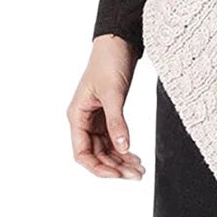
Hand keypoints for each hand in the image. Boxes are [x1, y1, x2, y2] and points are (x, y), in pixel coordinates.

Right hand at [68, 34, 145, 180]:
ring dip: (121, 160)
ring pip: (106, 149)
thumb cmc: (109, 61)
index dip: (98, 168)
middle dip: (115, 167)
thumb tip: (123, 148)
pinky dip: (125, 149)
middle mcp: (84, 120)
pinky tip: (136, 157)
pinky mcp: (108, 113)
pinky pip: (114, 139)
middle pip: (96, 154)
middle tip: (136, 175)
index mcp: (77, 115)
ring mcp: (96, 118)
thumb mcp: (113, 93)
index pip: (82, 153)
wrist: (119, 41)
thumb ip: (117, 122)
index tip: (117, 175)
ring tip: (140, 170)